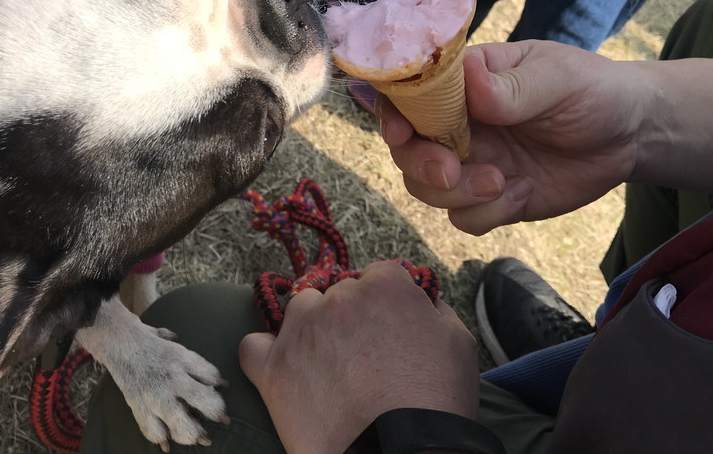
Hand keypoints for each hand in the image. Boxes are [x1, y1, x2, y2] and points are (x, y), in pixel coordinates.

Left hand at [239, 261, 478, 453]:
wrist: (400, 453)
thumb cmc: (437, 401)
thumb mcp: (459, 343)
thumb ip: (436, 310)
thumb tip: (424, 303)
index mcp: (384, 286)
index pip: (379, 275)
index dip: (386, 302)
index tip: (391, 328)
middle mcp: (338, 298)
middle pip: (338, 292)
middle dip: (351, 317)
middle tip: (366, 355)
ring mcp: (302, 332)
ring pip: (298, 310)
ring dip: (312, 328)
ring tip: (328, 364)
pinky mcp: (274, 370)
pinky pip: (253, 346)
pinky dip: (266, 354)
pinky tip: (283, 368)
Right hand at [379, 41, 643, 234]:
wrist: (630, 136)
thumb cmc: (591, 90)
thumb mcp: (558, 79)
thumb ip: (513, 88)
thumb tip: (469, 82)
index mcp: (464, 82)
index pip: (409, 92)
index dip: (392, 112)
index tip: (399, 132)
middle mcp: (458, 122)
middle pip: (407, 148)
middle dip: (421, 164)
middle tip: (452, 172)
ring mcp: (473, 162)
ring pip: (427, 189)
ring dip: (456, 195)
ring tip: (504, 183)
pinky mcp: (491, 198)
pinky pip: (464, 218)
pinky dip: (488, 214)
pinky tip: (524, 192)